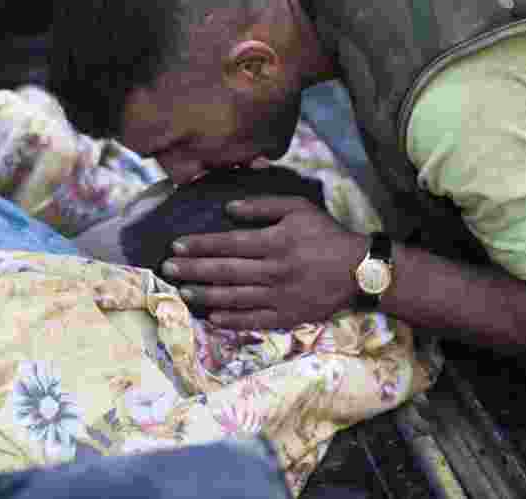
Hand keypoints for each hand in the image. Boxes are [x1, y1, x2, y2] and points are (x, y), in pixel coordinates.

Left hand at [161, 196, 370, 329]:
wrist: (358, 270)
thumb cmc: (326, 235)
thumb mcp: (299, 208)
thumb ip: (263, 206)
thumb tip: (229, 209)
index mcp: (276, 242)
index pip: (229, 244)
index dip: (201, 246)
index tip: (177, 247)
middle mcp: (274, 270)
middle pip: (226, 271)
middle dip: (194, 270)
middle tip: (167, 270)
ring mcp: (280, 296)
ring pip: (236, 297)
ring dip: (206, 295)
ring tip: (182, 292)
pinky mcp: (288, 316)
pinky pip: (254, 320)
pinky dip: (232, 320)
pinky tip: (212, 317)